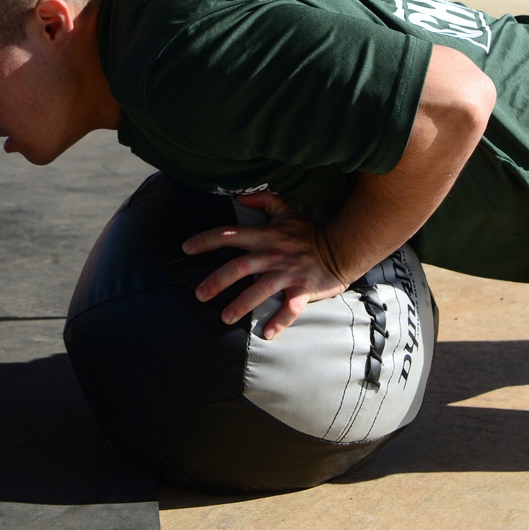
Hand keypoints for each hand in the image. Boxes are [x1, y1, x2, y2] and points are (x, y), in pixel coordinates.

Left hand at [183, 192, 351, 339]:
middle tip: (199, 295)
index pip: (230, 235)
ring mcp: (287, 273)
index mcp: (265, 236)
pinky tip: (266, 334)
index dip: (207, 240)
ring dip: (242, 304)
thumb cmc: (309, 232)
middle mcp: (273, 255)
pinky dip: (280, 321)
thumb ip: (263, 200)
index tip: (186, 248)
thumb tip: (239, 196)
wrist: (341, 247)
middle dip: (217, 281)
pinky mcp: (302, 289)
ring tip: (224, 318)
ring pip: (261, 289)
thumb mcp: (286, 210)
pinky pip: (290, 307)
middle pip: (239, 266)